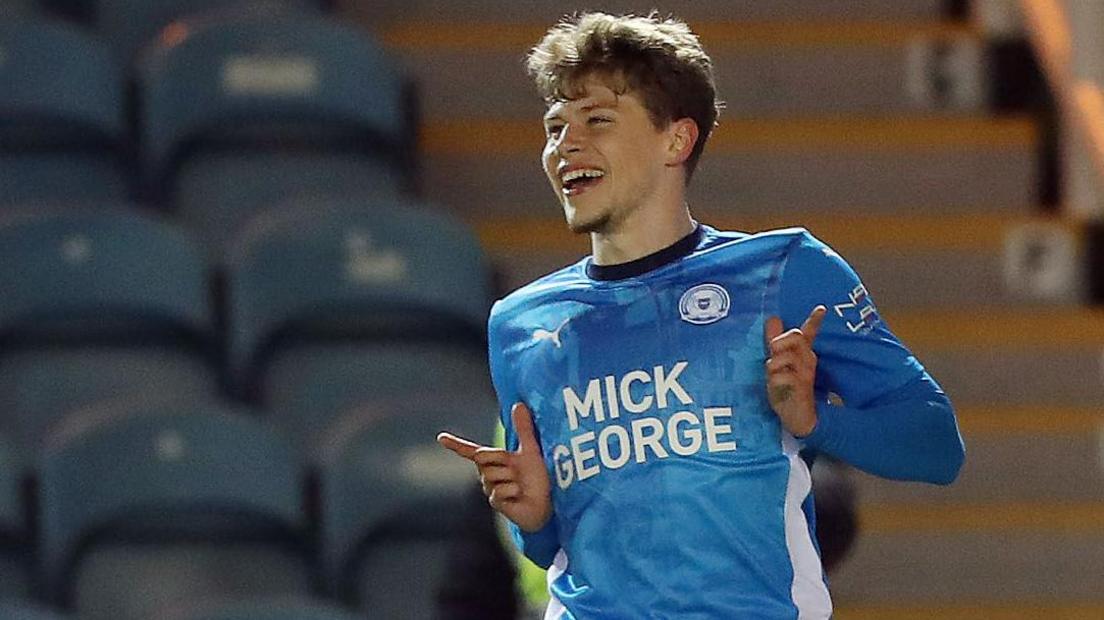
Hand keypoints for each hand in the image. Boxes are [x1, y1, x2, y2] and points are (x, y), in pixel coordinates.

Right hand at [437, 402, 551, 531]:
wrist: (546, 503)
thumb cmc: (538, 477)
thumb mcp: (531, 450)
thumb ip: (523, 429)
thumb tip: (518, 404)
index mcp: (494, 460)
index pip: (471, 451)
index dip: (455, 444)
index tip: (440, 437)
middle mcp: (488, 474)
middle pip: (483, 457)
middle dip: (502, 459)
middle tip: (518, 469)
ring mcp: (490, 489)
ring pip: (493, 474)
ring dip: (512, 477)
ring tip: (522, 484)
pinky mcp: (495, 503)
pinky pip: (500, 490)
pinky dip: (514, 490)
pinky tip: (520, 495)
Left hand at [764, 305, 826, 437]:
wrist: (799, 419)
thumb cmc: (788, 390)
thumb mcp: (779, 364)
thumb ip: (775, 342)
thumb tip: (773, 319)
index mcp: (804, 355)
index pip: (810, 334)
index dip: (814, 320)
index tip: (821, 308)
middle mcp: (807, 362)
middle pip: (795, 337)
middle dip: (780, 340)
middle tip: (772, 353)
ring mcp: (805, 375)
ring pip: (785, 356)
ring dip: (772, 365)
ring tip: (773, 377)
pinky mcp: (800, 388)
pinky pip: (782, 376)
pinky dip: (775, 380)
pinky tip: (775, 387)